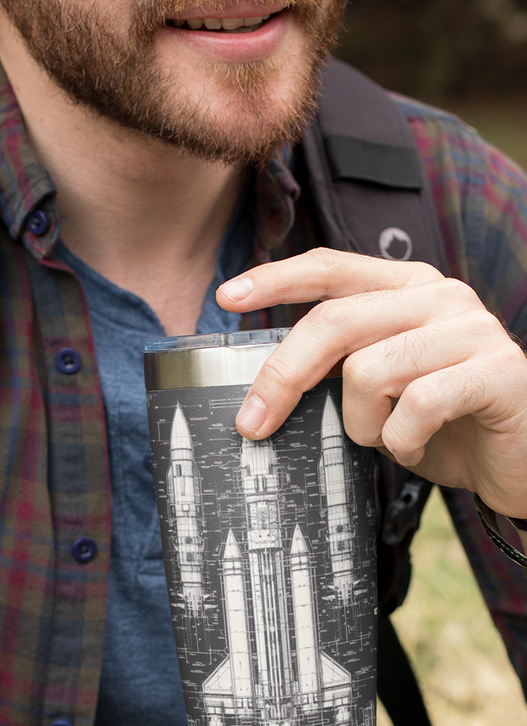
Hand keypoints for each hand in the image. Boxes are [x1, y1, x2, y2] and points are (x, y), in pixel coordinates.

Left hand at [216, 248, 526, 518]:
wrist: (520, 457)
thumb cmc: (443, 421)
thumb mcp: (385, 384)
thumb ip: (344, 364)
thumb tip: (268, 382)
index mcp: (408, 287)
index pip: (333, 267)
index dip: (276, 279)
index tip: (227, 298)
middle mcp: (440, 297)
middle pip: (336, 321)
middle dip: (284, 376)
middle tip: (253, 422)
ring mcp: (472, 330)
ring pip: (370, 371)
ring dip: (361, 424)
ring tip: (384, 440)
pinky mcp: (497, 372)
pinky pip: (418, 407)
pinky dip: (402, 442)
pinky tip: (416, 447)